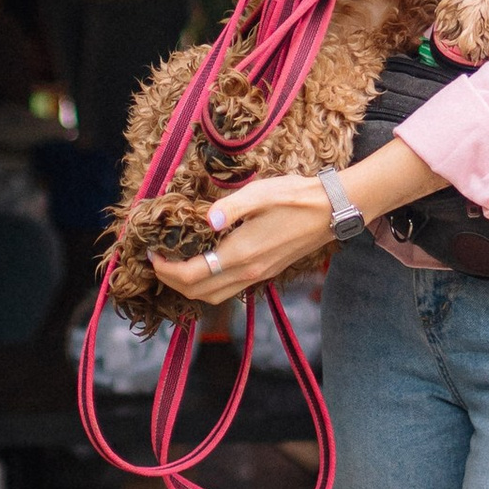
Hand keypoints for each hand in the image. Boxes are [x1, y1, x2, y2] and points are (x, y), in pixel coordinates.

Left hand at [147, 134, 441, 303]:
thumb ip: (232, 206)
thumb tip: (207, 218)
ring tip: (175, 267)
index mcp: (243, 253)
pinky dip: (209, 285)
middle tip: (157, 263)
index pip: (192, 275)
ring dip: (190, 288)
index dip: (166, 269)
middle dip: (172, 283)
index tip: (151, 254)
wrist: (336, 210)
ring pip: (215, 296)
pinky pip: (230, 290)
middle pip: (199, 293)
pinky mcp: (268, 272)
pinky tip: (205, 265)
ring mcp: (260, 275)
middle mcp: (249, 272)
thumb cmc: (299, 196)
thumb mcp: (264, 192)